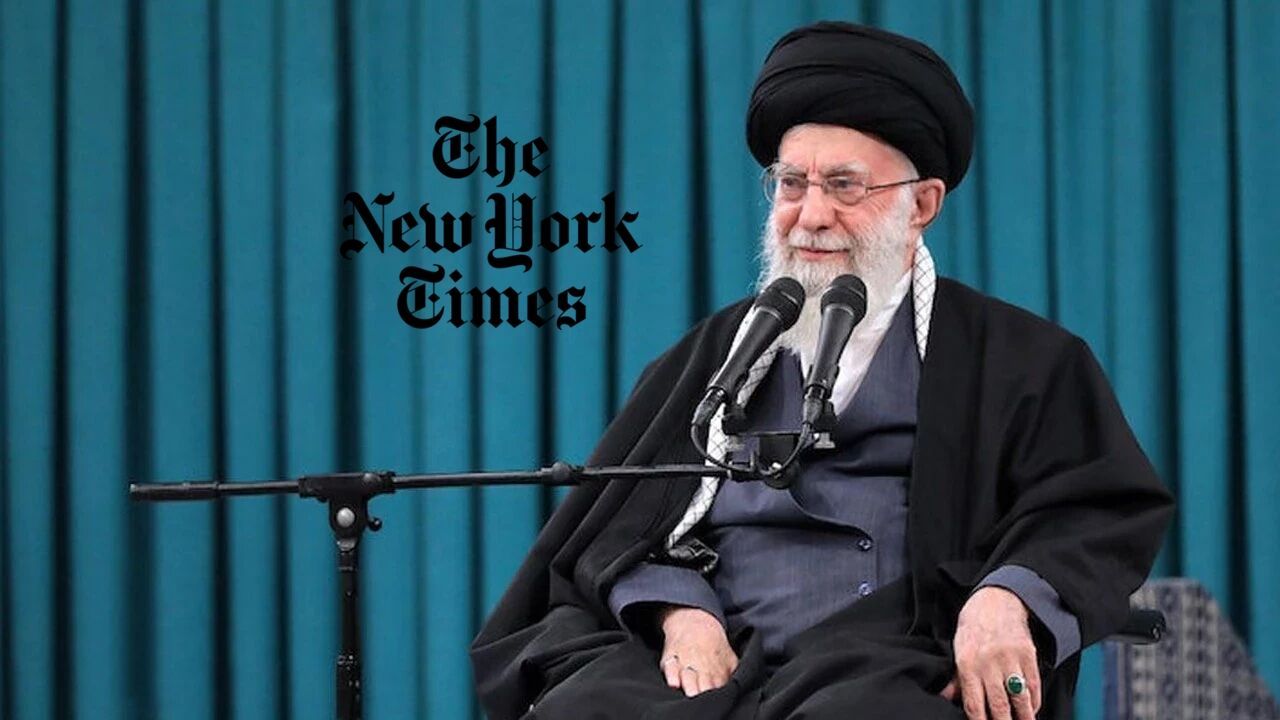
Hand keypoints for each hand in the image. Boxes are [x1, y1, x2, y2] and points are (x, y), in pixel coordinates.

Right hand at [657, 606, 737, 696]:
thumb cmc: (712, 646)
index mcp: (717, 670)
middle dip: (704, 692)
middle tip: (704, 696)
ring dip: (690, 685)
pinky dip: (671, 675)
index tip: (716, 698)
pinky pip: (669, 668)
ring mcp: (685, 663)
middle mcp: (701, 668)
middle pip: (703, 685)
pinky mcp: (669, 659)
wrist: (694, 623)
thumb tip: (736, 689)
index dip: (717, 694)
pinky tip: (674, 683)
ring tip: (692, 693)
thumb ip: (732, 675)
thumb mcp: (729, 658)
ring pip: (687, 678)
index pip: (719, 688)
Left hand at [940, 586, 1041, 719]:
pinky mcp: (1027, 654)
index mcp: (967, 663)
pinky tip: (1032, 709)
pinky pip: (1033, 684)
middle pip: (998, 705)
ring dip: (1023, 717)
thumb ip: (957, 678)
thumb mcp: (959, 649)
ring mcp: (1010, 659)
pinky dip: (1034, 701)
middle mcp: (988, 663)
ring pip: (1019, 698)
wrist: (996, 600)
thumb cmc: (974, 627)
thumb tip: (945, 698)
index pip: (973, 703)